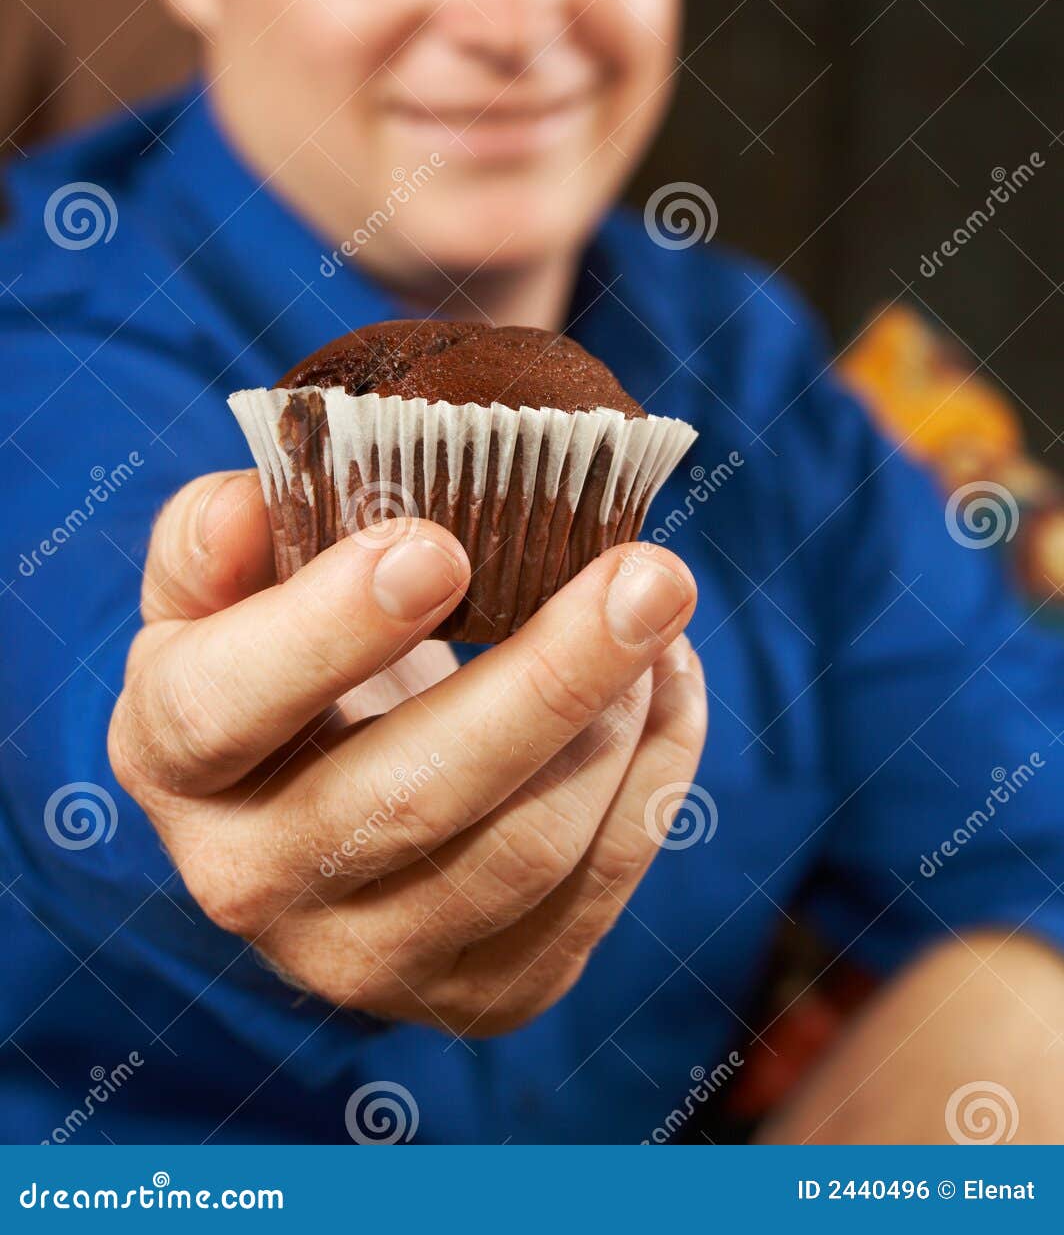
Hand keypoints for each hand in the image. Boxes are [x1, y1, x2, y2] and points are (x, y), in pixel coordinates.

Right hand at [109, 470, 705, 1037]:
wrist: (319, 783)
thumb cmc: (276, 647)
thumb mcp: (222, 577)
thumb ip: (221, 533)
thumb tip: (251, 508)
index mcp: (174, 759)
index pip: (226, 707)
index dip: (329, 630)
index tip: (439, 549)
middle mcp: (252, 884)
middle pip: (413, 798)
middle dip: (550, 678)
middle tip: (649, 574)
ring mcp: (368, 960)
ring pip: (526, 852)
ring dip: (619, 719)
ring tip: (656, 611)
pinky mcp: (481, 992)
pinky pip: (599, 889)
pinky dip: (656, 770)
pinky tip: (665, 678)